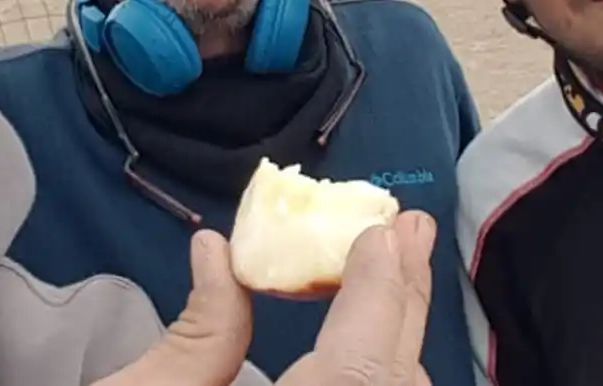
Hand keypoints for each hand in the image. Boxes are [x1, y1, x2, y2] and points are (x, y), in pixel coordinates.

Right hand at [99, 211, 435, 385]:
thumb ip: (195, 334)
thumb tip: (216, 250)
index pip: (363, 371)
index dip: (381, 297)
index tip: (382, 233)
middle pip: (391, 384)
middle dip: (401, 308)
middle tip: (407, 233)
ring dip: (394, 345)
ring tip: (391, 274)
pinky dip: (377, 378)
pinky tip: (368, 344)